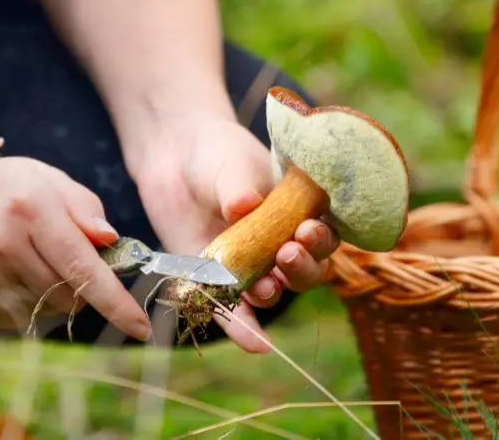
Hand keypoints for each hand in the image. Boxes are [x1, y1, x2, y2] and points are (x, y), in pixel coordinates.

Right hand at [0, 156, 152, 339]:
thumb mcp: (43, 177)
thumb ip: (84, 206)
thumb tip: (112, 240)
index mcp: (30, 208)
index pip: (84, 266)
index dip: (116, 301)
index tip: (140, 327)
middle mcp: (5, 244)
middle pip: (72, 295)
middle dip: (83, 286)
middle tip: (62, 257)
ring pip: (48, 311)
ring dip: (54, 294)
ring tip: (28, 261)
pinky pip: (20, 320)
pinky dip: (27, 303)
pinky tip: (6, 275)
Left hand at [134, 120, 339, 352]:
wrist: (175, 155)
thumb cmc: (216, 153)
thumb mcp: (230, 163)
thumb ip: (239, 186)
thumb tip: (243, 207)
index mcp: (299, 211)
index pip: (323, 233)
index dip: (320, 239)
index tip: (305, 230)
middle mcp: (281, 242)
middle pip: (306, 270)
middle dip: (301, 268)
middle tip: (285, 254)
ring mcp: (251, 264)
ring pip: (274, 289)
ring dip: (274, 292)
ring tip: (263, 287)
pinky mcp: (218, 279)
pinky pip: (234, 310)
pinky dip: (244, 329)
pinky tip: (257, 346)